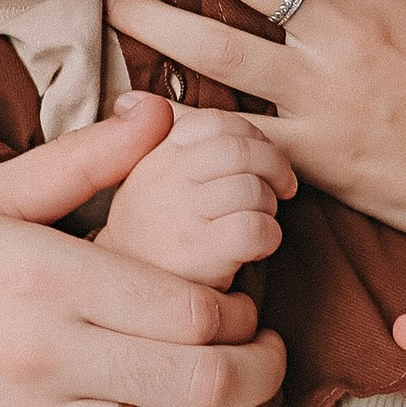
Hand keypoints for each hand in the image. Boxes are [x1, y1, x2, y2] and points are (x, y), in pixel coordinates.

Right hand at [100, 105, 293, 287]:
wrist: (122, 306)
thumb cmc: (147, 240)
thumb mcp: (143, 183)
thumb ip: (156, 139)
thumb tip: (135, 99)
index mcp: (153, 157)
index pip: (215, 122)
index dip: (252, 135)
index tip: (261, 157)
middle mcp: (161, 181)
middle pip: (239, 149)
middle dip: (274, 165)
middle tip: (283, 187)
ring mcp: (178, 219)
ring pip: (251, 188)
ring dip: (270, 205)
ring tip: (260, 220)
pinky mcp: (198, 258)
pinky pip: (255, 228)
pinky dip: (269, 235)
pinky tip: (256, 250)